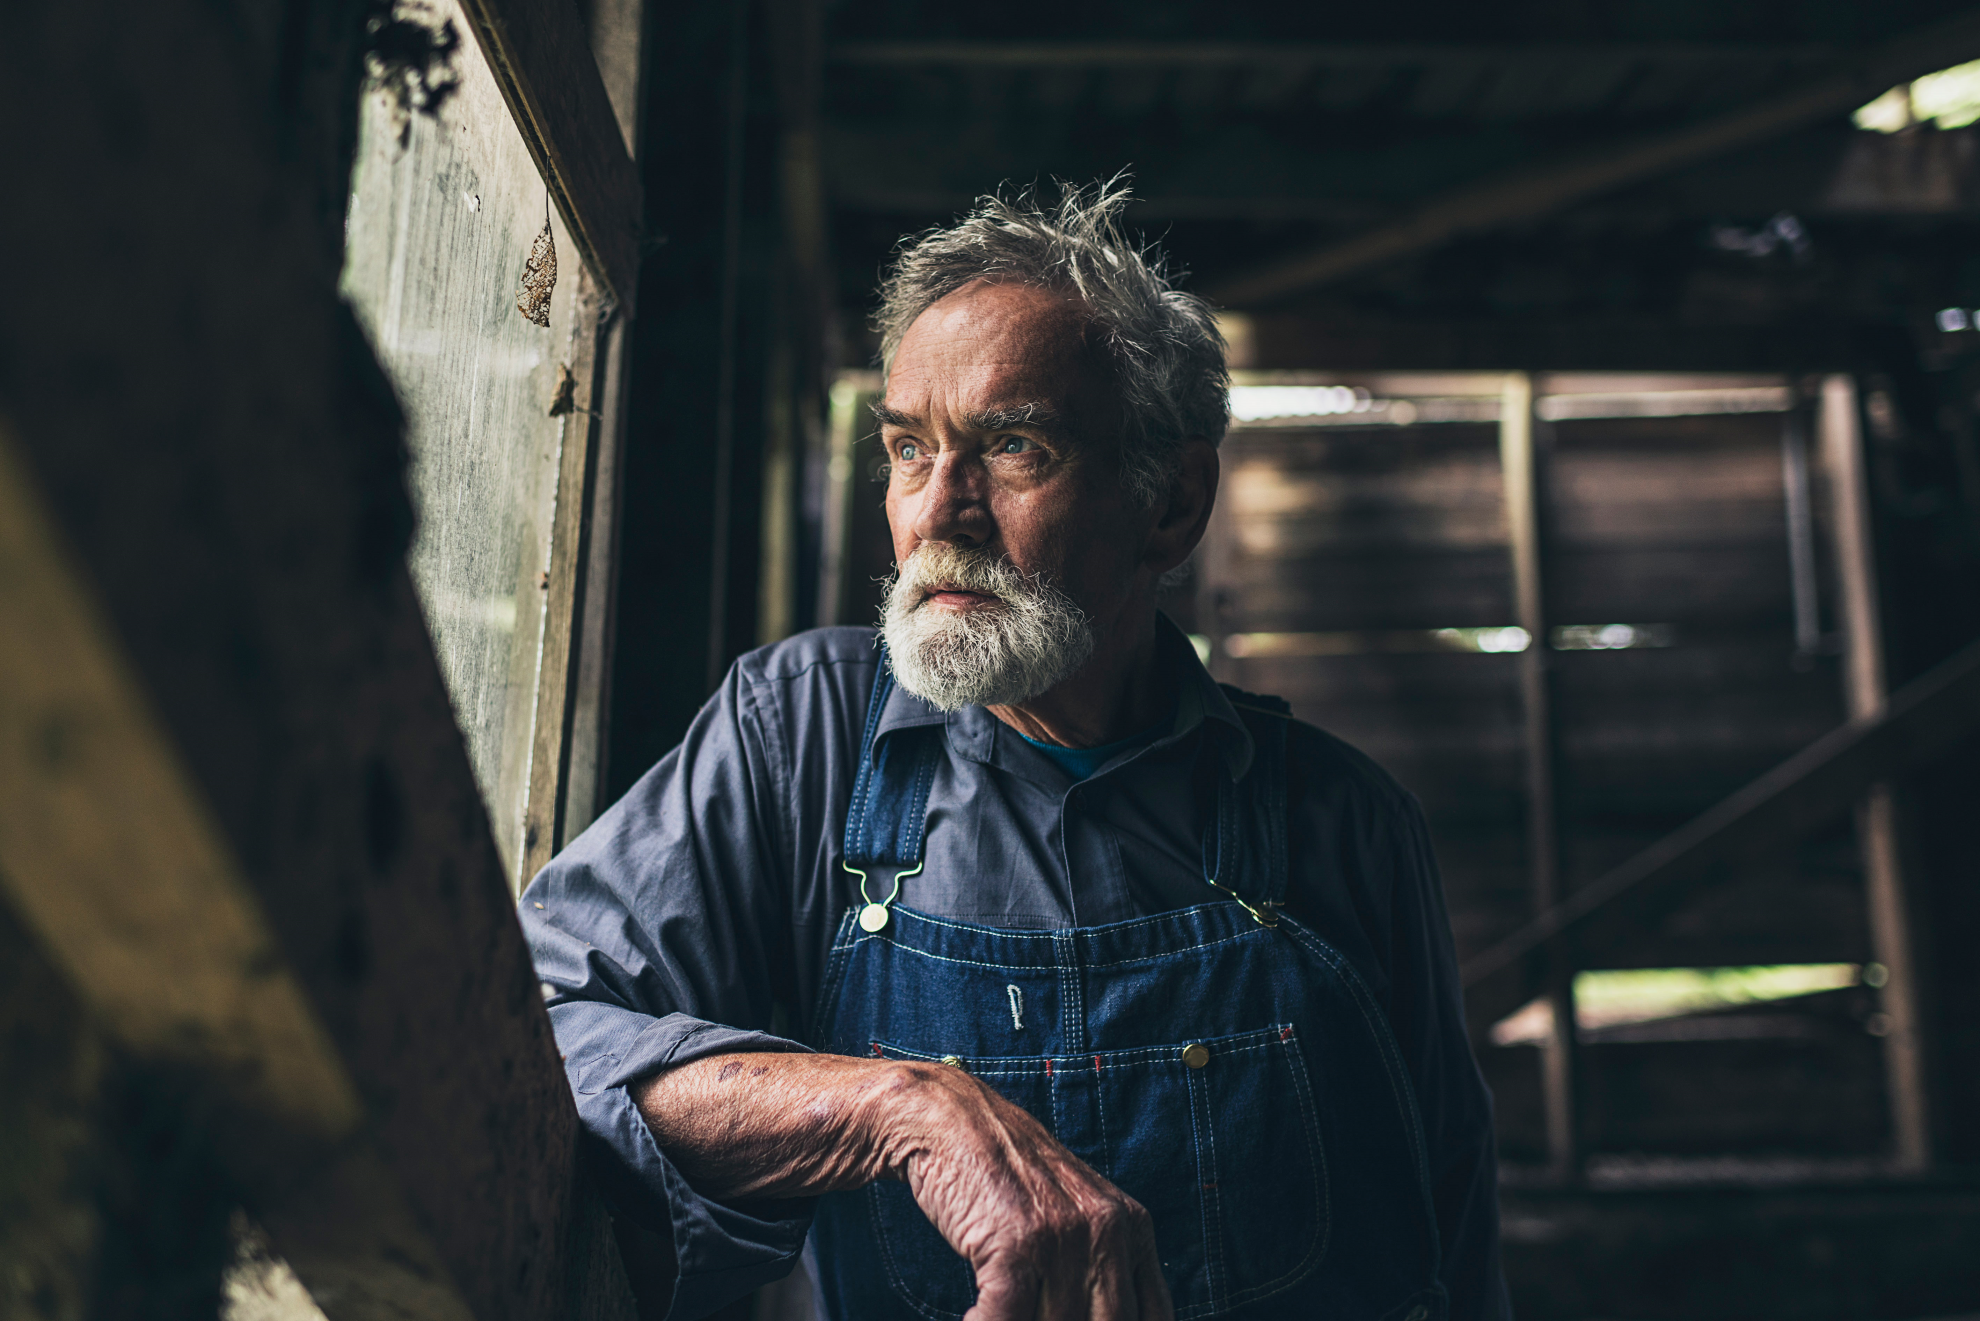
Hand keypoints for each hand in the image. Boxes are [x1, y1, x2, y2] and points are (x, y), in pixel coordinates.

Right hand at [884, 1061, 1174, 1320]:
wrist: (952, 1120)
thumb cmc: (1009, 1175)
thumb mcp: (1077, 1211)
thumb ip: (1103, 1263)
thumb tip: (1103, 1316)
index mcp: (1131, 1227)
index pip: (1153, 1316)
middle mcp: (1106, 1230)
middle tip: (1032, 1313)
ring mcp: (1062, 1237)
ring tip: (1000, 1311)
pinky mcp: (1015, 1245)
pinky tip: (973, 1315)